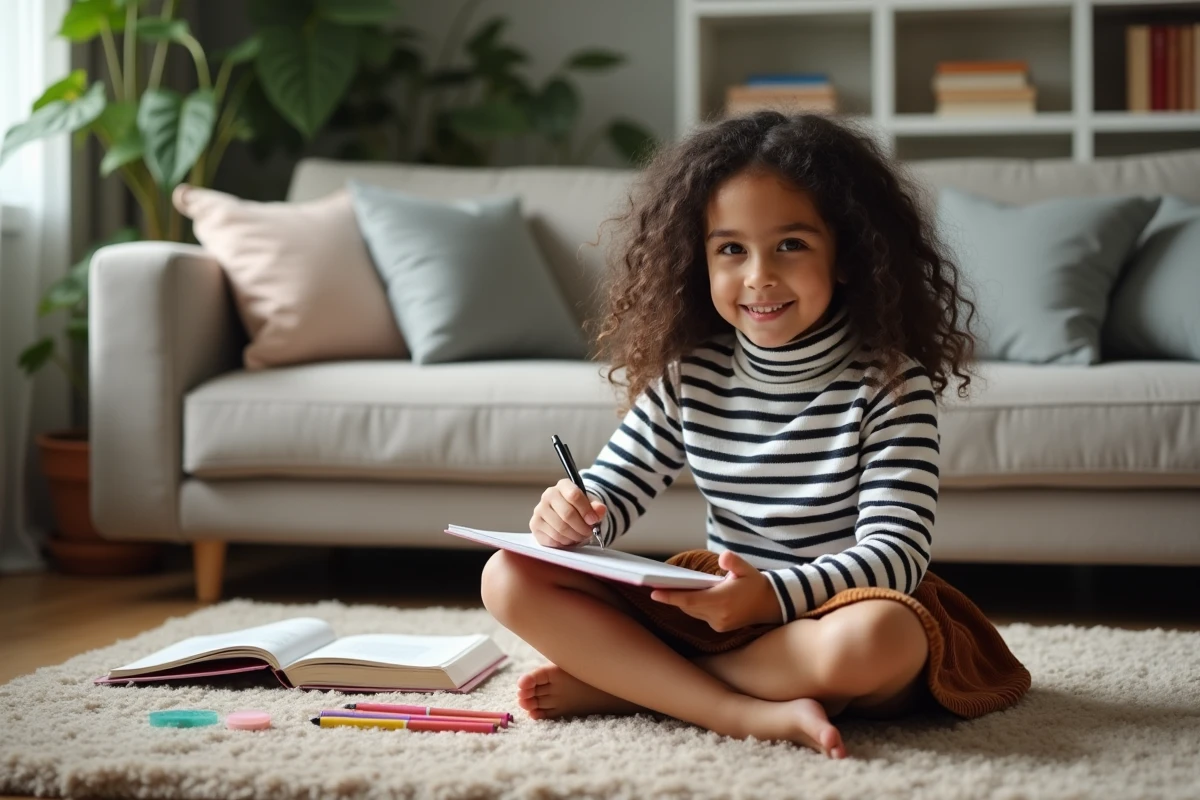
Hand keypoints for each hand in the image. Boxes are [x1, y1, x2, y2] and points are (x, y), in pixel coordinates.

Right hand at [530, 478, 605, 547]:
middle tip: (588, 533)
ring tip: (580, 536)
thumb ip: (597, 507)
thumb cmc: (580, 509)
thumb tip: (600, 510)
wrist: (567, 515)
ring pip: (560, 529)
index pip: (574, 495)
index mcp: (563, 485)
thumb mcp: (591, 505)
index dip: (586, 511)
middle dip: (581, 527)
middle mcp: (548, 495)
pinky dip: (564, 542)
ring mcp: (539, 510)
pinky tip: (568, 539)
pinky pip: (552, 539)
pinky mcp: (534, 524)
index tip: (593, 521)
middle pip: (567, 514)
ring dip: (574, 537)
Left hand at [650, 551, 780, 631]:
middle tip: (655, 584)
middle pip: (688, 606)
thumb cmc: (754, 583)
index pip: (690, 600)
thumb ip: (734, 562)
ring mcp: (719, 624)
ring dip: (682, 601)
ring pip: (692, 612)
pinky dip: (692, 606)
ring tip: (666, 587)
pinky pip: (700, 616)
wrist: (770, 604)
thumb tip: (723, 557)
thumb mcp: (746, 568)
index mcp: (723, 600)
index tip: (654, 593)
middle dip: (672, 596)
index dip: (671, 597)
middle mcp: (718, 616)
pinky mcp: (720, 627)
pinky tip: (686, 595)